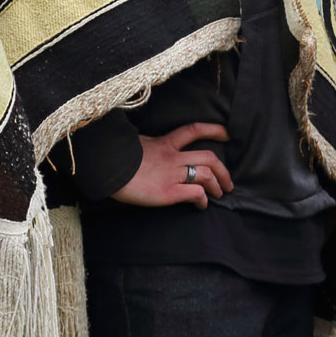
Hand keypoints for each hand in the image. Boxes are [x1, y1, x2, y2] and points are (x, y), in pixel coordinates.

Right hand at [112, 122, 233, 208]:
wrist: (107, 168)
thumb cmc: (116, 157)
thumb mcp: (135, 143)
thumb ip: (147, 144)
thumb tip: (145, 144)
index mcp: (165, 143)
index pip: (193, 130)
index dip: (213, 130)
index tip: (227, 134)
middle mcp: (173, 157)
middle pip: (209, 157)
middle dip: (223, 170)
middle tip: (228, 182)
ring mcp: (172, 174)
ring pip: (207, 175)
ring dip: (218, 186)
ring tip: (220, 194)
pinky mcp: (169, 191)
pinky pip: (196, 194)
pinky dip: (203, 200)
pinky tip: (201, 205)